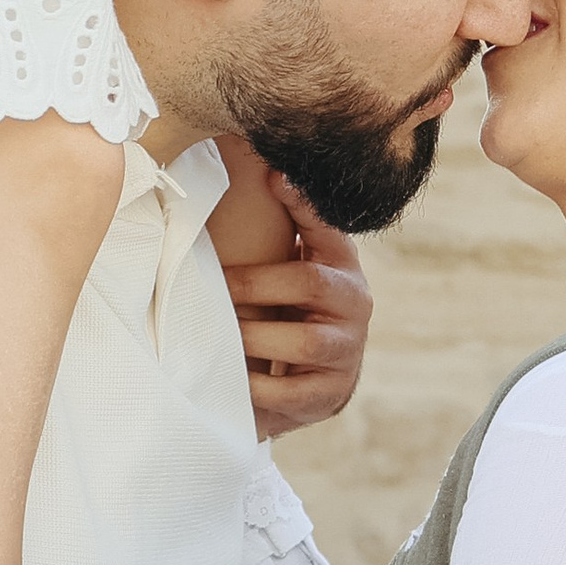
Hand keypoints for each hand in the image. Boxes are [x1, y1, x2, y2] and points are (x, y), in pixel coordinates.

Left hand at [225, 175, 373, 439]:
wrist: (318, 378)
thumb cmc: (292, 307)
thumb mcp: (293, 264)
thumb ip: (283, 228)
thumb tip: (260, 171)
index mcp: (341, 263)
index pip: (327, 227)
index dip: (303, 204)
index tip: (273, 178)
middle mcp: (355, 302)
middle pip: (309, 283)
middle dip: (254, 285)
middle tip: (210, 287)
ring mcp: (347, 349)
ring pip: (305, 341)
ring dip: (254, 338)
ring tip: (216, 337)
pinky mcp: (331, 393)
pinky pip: (292, 392)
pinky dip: (257, 388)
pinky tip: (231, 381)